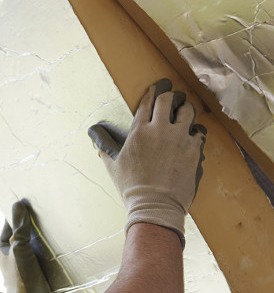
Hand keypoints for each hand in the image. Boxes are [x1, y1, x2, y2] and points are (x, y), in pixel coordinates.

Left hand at [0, 199, 53, 292]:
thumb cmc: (20, 276)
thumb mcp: (19, 248)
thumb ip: (19, 228)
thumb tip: (18, 204)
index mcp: (2, 245)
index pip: (10, 222)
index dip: (19, 212)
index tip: (31, 199)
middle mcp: (12, 251)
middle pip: (23, 231)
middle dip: (33, 222)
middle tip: (46, 208)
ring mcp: (25, 259)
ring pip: (34, 241)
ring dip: (43, 234)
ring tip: (55, 221)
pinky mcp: (37, 267)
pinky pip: (43, 251)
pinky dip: (50, 245)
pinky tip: (60, 239)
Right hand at [88, 79, 206, 244]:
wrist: (155, 206)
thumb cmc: (132, 186)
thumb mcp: (112, 164)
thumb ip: (104, 143)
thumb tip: (93, 131)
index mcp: (140, 131)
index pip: (148, 101)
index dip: (153, 90)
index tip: (157, 86)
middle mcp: (161, 130)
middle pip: (169, 99)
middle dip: (171, 94)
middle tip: (172, 96)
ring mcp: (180, 139)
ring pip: (188, 111)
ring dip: (185, 110)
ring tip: (184, 114)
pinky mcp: (194, 150)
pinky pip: (199, 132)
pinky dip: (196, 131)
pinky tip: (192, 136)